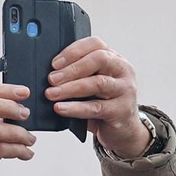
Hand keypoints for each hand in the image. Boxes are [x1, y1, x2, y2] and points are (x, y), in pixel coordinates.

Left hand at [46, 37, 147, 156]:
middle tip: (51, 79)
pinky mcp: (121, 110)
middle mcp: (122, 70)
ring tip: (52, 94)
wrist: (122, 130)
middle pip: (98, 60)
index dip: (73, 51)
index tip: (55, 63)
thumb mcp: (92, 84)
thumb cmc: (104, 104)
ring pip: (97, 83)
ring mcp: (125, 90)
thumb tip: (50, 73)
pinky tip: (61, 108)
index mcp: (114, 59)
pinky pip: (96, 107)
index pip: (95, 44)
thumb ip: (78, 75)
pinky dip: (75, 108)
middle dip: (72, 69)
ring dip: (70, 88)